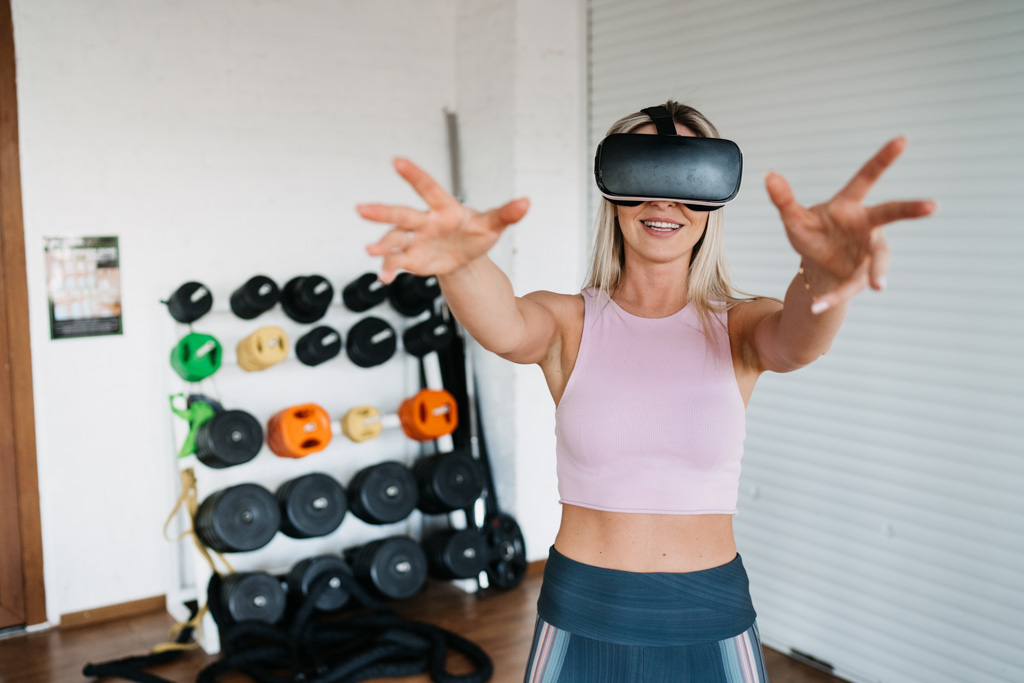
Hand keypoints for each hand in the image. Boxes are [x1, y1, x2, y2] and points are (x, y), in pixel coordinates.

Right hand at [357, 158, 529, 283]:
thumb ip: (507, 213)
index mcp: (444, 208)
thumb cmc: (477, 232)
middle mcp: (424, 221)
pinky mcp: (411, 258)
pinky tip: (384, 279)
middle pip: (402, 214)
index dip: (414, 175)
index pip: (428, 188)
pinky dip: (388, 269)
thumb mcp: (493, 225)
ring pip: (394, 239)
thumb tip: (526, 203)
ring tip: (371, 250)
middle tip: (361, 209)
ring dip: (381, 244)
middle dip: (382, 212)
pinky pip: (396, 262)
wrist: (466, 255)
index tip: (397, 161)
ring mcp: (415, 239)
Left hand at [765, 137, 935, 312]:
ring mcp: (867, 251)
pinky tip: (817, 306)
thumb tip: (769, 175)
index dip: (883, 159)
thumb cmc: (812, 233)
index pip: (866, 178)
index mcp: (849, 205)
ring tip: (877, 285)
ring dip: (878, 271)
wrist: (817, 265)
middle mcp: (866, 225)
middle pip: (890, 213)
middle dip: (911, 210)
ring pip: (879, 257)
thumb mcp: (794, 218)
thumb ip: (783, 198)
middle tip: (932, 205)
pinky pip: (848, 287)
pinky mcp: (860, 276)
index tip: (902, 139)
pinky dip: (832, 298)